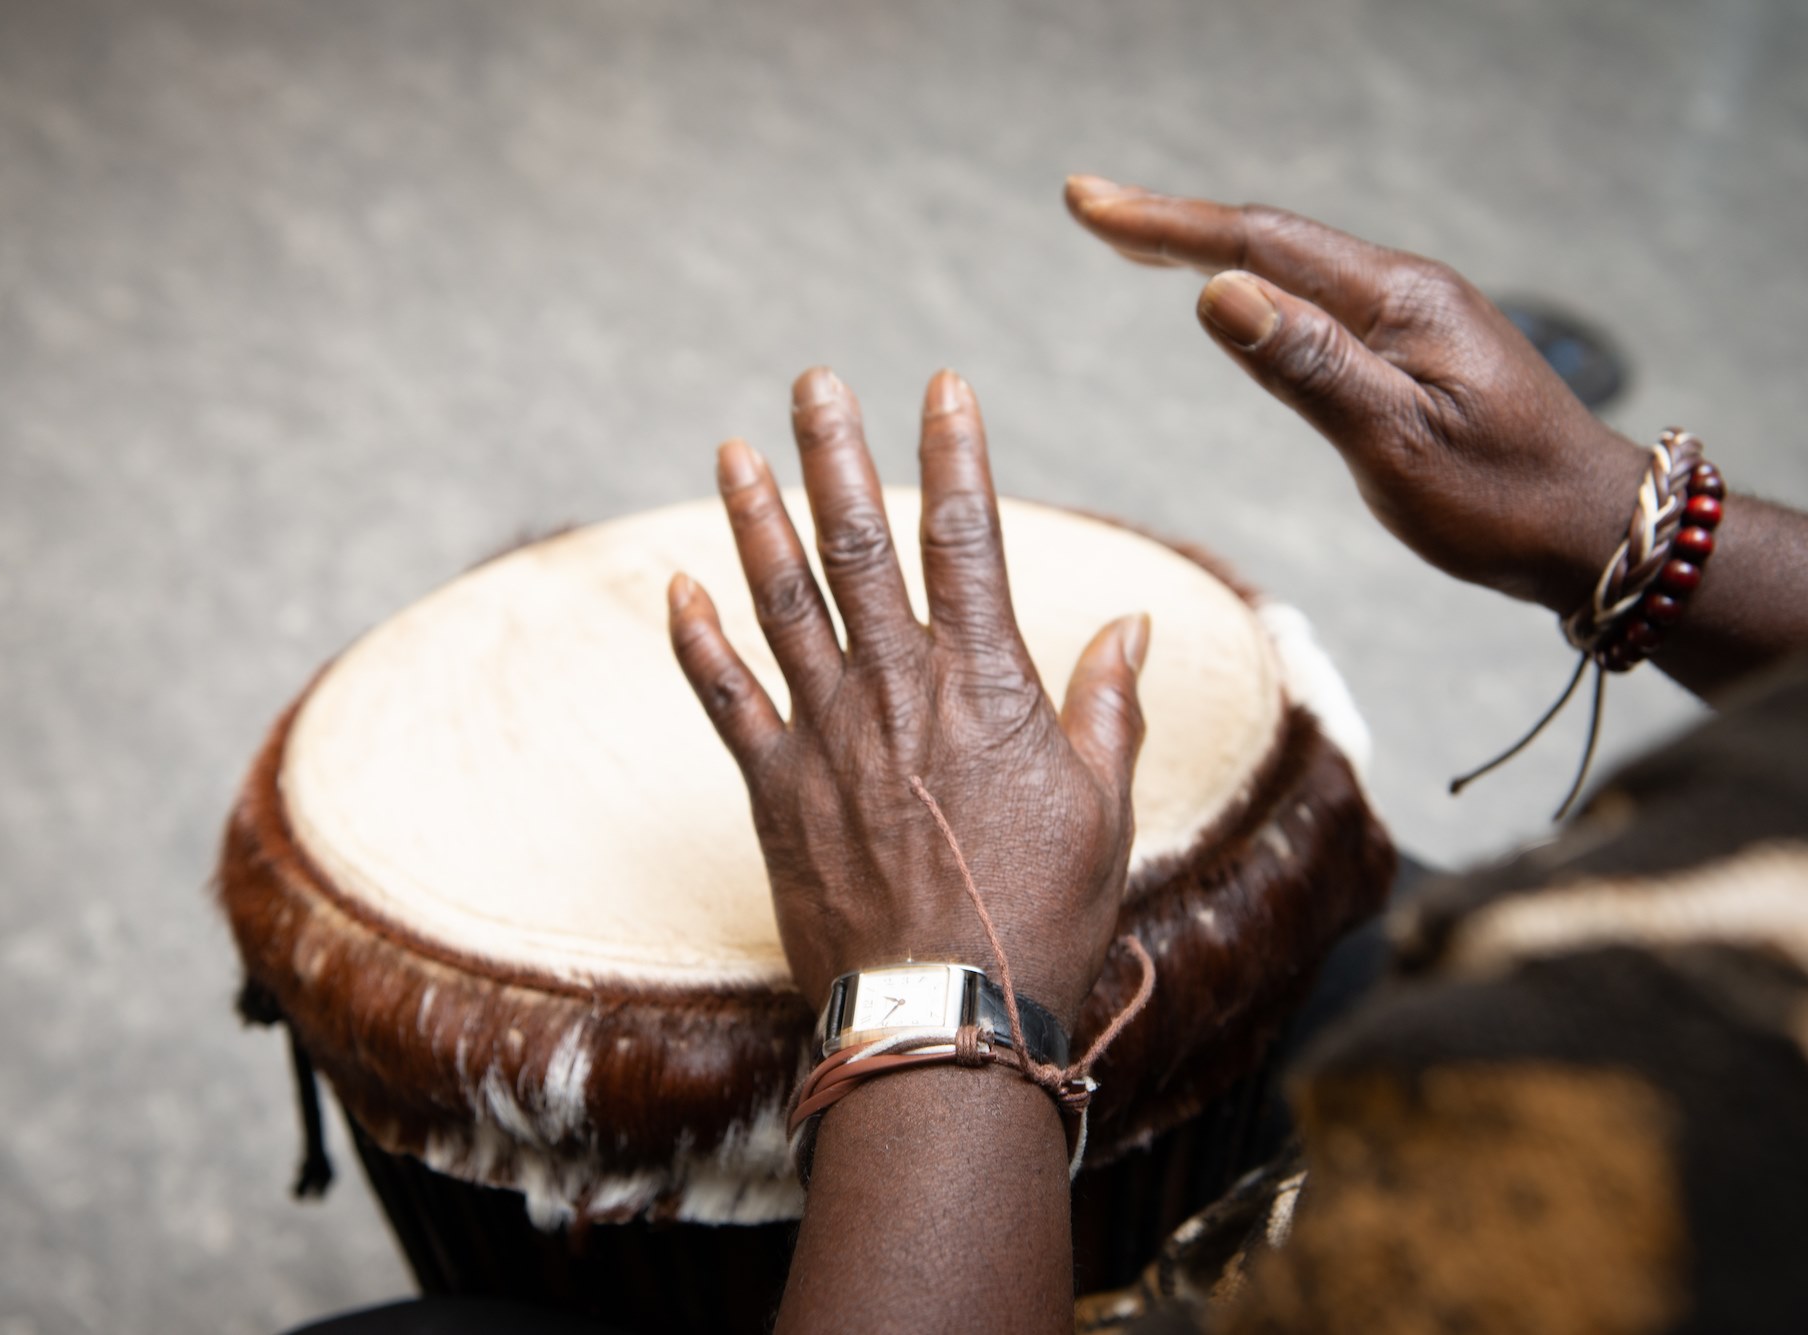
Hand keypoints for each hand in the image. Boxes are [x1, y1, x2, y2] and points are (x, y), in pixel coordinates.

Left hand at [668, 367, 1150, 1021]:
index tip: (940, 383)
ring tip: (733, 448)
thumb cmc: (1041, 918)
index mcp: (986, 685)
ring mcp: (827, 736)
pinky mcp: (775, 791)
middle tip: (813, 381)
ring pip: (782, 601)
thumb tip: (1131, 623)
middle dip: (836, 453)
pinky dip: (698, 640)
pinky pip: (726, 698)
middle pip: (859, 545)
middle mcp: (898, 691)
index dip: (954, 452)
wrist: (945, 1017)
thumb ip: (1109, 705)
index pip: (967, 537)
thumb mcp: (1105, 809)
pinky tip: (676, 584)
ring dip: (755, 518)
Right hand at [1063, 175, 1646, 615]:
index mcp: (1396, 300)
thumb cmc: (1504, 501)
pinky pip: (1315, 302)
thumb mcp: (1398, 442)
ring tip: (1134, 239)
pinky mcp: (1413, 350)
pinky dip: (1254, 286)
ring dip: (1208, 248)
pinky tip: (1232, 295)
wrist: (1594, 530)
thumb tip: (1217, 293)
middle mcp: (1402, 291)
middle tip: (1088, 205)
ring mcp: (1410, 318)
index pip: (1258, 244)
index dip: (1165, 224)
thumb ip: (1309, 366)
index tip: (1088, 203)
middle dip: (1172, 222)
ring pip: (1290, 268)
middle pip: (1267, 240)